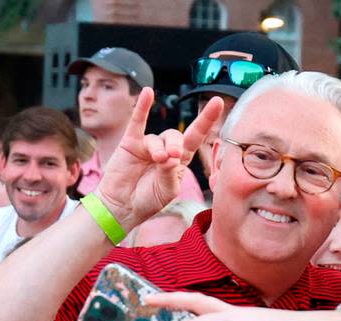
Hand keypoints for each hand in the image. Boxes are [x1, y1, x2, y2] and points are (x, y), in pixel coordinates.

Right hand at [94, 89, 223, 229]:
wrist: (122, 207)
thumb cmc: (147, 200)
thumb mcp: (166, 191)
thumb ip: (170, 174)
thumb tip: (171, 156)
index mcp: (179, 161)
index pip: (195, 138)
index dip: (206, 121)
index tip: (217, 103)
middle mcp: (165, 149)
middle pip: (176, 136)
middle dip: (176, 145)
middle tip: (172, 156)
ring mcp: (148, 145)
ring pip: (158, 137)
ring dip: (159, 147)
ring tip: (157, 159)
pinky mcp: (130, 143)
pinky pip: (137, 122)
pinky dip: (142, 107)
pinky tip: (148, 93)